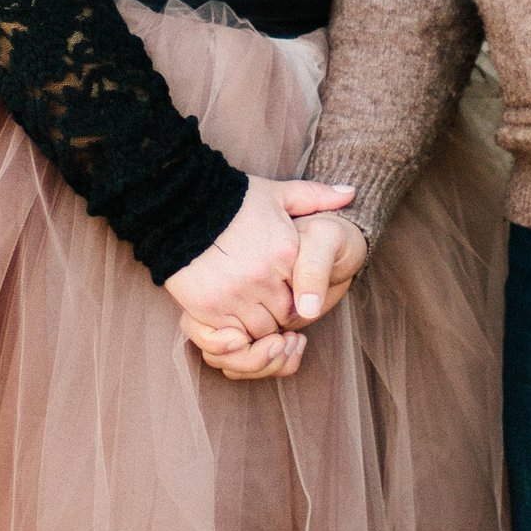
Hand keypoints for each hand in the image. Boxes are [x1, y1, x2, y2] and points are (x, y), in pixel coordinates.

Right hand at [163, 176, 355, 352]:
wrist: (178, 205)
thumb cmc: (231, 199)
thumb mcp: (277, 194)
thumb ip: (316, 196)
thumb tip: (352, 192)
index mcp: (287, 254)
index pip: (305, 296)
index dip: (296, 297)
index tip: (284, 290)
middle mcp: (265, 278)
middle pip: (284, 318)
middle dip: (278, 315)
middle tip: (265, 305)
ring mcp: (237, 295)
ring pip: (260, 331)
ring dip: (256, 327)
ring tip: (247, 310)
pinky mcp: (209, 308)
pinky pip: (232, 338)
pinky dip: (234, 333)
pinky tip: (230, 317)